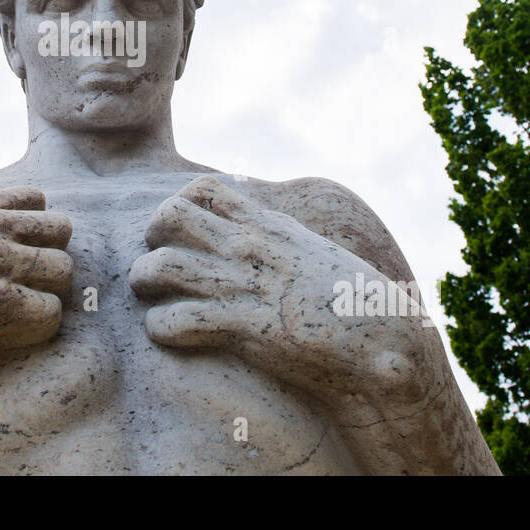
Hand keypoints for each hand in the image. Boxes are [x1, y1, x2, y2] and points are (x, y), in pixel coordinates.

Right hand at [0, 186, 72, 466]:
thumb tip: (18, 235)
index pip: (38, 201)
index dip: (33, 238)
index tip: (9, 267)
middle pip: (61, 231)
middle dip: (47, 265)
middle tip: (14, 297)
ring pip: (63, 271)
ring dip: (43, 300)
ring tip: (4, 322)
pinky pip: (52, 313)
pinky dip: (32, 334)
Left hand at [129, 176, 436, 412]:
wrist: (384, 339)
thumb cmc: (350, 301)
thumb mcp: (311, 251)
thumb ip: (277, 237)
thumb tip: (254, 231)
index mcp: (267, 227)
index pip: (203, 189)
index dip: (177, 207)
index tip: (177, 234)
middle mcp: (250, 248)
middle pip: (169, 216)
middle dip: (150, 239)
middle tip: (158, 264)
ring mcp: (245, 286)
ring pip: (160, 267)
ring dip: (145, 284)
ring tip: (154, 300)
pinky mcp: (245, 328)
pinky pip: (176, 321)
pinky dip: (161, 329)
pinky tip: (171, 335)